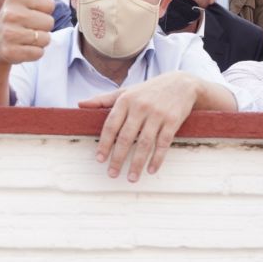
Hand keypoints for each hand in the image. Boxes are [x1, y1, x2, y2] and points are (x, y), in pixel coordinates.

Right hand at [0, 0, 55, 65]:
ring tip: (26, 36)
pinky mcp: (12, 53)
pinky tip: (23, 47)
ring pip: (45, 38)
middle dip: (42, 26)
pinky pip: (39, 53)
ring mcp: (10, 35)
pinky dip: (35, 52)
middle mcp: (10, 14)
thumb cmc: (13, 14)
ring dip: (39, 39)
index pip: (50, 4)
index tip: (30, 10)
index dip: (44, 9)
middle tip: (28, 25)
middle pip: (49, 22)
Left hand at [79, 71, 197, 181]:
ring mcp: (157, 114)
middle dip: (118, 158)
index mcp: (126, 100)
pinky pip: (163, 144)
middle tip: (112, 174)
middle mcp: (141, 106)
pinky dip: (157, 159)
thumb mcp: (127, 92)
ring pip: (144, 144)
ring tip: (131, 178)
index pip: (111, 125)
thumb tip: (80, 104)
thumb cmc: (149, 90)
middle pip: (126, 138)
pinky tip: (151, 170)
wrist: (182, 83)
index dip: (104, 144)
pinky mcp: (173, 120)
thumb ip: (104, 100)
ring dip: (137, 164)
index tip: (100, 159)